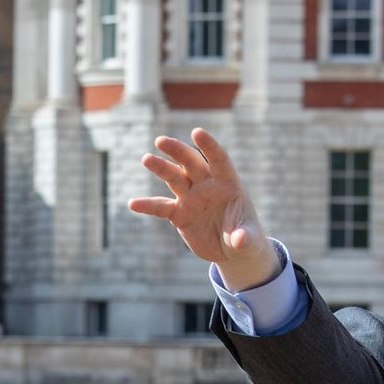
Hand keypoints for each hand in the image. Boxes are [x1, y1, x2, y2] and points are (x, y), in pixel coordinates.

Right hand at [126, 128, 277, 290]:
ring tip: (147, 159)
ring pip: (174, 178)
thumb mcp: (250, 241)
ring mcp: (191, 198)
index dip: (209, 146)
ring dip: (161, 168)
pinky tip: (133, 204)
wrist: (231, 251)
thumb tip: (239, 240)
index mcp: (228, 183)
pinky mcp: (179, 214)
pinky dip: (148, 206)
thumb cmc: (246, 238)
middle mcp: (207, 185)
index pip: (219, 159)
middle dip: (177, 151)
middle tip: (160, 141)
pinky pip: (162, 208)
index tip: (196, 133)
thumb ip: (244, 237)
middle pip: (191, 163)